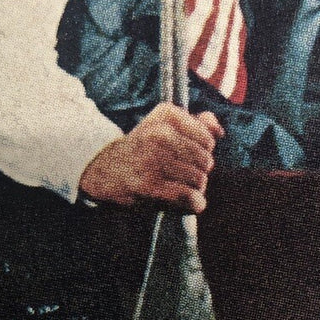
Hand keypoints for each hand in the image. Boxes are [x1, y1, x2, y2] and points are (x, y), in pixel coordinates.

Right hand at [80, 104, 224, 212]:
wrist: (100, 168)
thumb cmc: (140, 150)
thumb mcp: (164, 127)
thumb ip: (197, 124)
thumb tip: (219, 132)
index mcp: (167, 115)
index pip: (208, 140)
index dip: (201, 153)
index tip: (182, 157)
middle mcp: (160, 134)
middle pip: (206, 161)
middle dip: (197, 173)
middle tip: (177, 176)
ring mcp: (154, 160)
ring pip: (199, 181)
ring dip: (193, 189)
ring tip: (174, 187)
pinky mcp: (149, 185)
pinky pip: (189, 197)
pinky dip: (192, 204)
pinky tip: (182, 202)